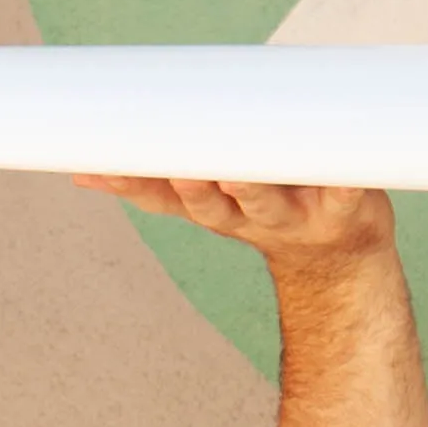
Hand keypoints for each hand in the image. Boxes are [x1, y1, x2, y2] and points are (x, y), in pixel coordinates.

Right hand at [75, 176, 395, 266]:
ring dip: (247, 188)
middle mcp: (249, 216)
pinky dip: (345, 183)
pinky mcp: (347, 206)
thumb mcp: (211, 199)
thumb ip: (159, 180)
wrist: (341, 258)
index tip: (101, 167)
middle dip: (192, 188)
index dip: (134, 187)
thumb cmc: (270, 209)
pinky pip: (346, 191)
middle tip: (176, 169)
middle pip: (211, 205)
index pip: (164, 200)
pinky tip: (340, 171)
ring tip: (231, 173)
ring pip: (265, 202)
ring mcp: (297, 215)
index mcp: (214, 209)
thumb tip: (80, 171)